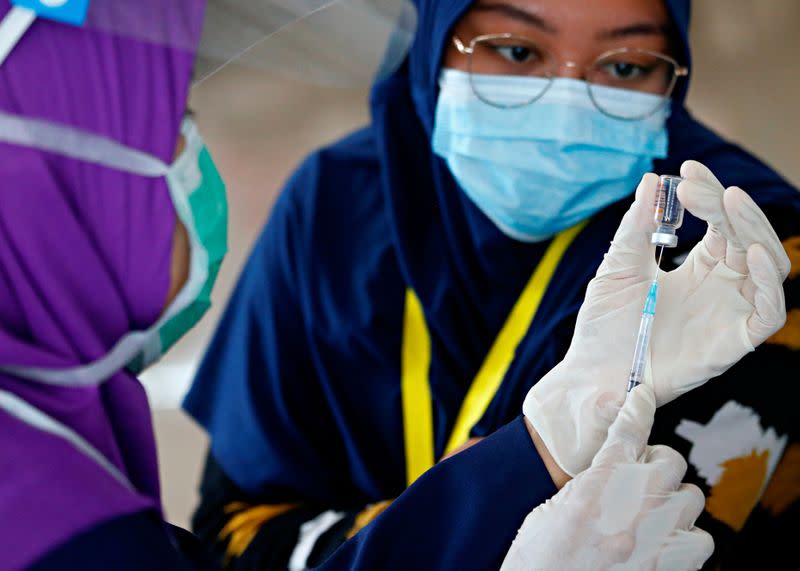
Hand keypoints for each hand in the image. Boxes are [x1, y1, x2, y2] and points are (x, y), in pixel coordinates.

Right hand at [502, 386, 713, 570]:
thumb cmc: (539, 561)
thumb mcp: (549, 511)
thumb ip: (585, 486)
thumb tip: (609, 470)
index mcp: (596, 490)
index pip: (626, 433)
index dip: (637, 409)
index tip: (642, 396)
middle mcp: (633, 511)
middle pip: (670, 461)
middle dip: (655, 463)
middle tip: (636, 475)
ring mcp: (657, 543)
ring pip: (691, 499)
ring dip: (673, 500)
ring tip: (651, 513)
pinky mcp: (670, 569)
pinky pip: (701, 541)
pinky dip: (686, 538)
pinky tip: (663, 542)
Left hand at [524, 162, 788, 475]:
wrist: (591, 374)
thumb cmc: (604, 325)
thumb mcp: (618, 268)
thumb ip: (636, 228)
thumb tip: (651, 180)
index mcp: (697, 269)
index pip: (722, 223)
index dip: (711, 194)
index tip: (687, 170)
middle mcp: (720, 288)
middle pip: (750, 238)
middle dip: (732, 207)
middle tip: (700, 189)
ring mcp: (728, 314)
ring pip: (769, 267)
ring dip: (757, 231)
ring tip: (729, 204)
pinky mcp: (733, 343)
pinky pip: (768, 312)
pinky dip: (769, 282)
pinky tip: (751, 254)